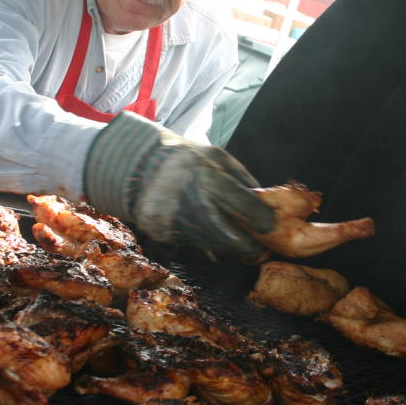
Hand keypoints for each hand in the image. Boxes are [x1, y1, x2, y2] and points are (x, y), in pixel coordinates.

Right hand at [83, 112, 275, 260]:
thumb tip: (264, 200)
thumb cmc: (181, 157)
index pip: (247, 209)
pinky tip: (216, 238)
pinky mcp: (165, 235)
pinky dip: (210, 246)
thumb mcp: (215, 156)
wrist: (135, 166)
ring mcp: (178, 223)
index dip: (265, 221)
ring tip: (241, 241)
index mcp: (210, 179)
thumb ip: (241, 178)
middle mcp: (195, 205)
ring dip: (233, 248)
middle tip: (261, 247)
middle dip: (252, 249)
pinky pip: (197, 247)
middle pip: (234, 241)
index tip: (271, 224)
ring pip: (217, 249)